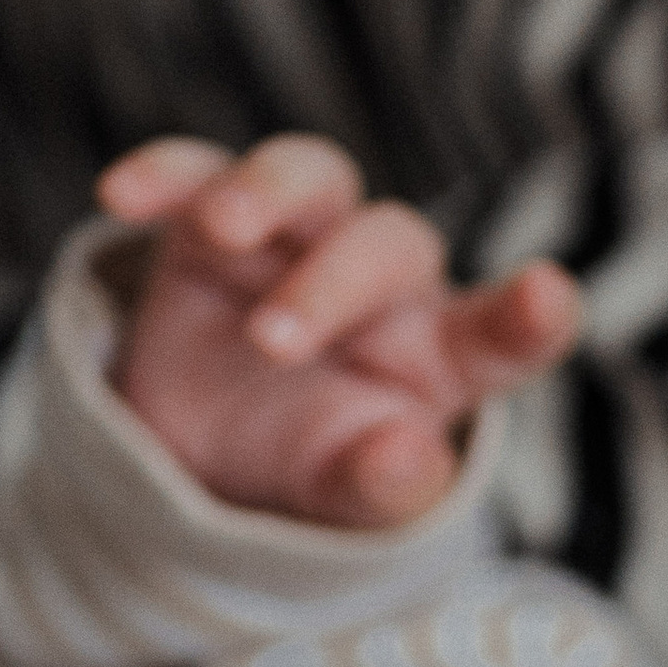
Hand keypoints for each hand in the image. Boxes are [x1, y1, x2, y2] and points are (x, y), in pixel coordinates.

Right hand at [97, 134, 580, 526]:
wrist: (208, 456)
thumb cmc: (311, 466)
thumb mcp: (347, 495)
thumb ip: (384, 484)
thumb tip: (411, 454)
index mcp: (445, 356)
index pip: (504, 332)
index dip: (528, 316)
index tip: (545, 297)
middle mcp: (386, 280)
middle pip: (388, 243)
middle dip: (333, 284)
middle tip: (274, 344)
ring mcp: (302, 236)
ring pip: (310, 176)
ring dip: (268, 193)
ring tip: (222, 231)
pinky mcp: (214, 219)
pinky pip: (198, 171)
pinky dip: (166, 174)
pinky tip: (122, 196)